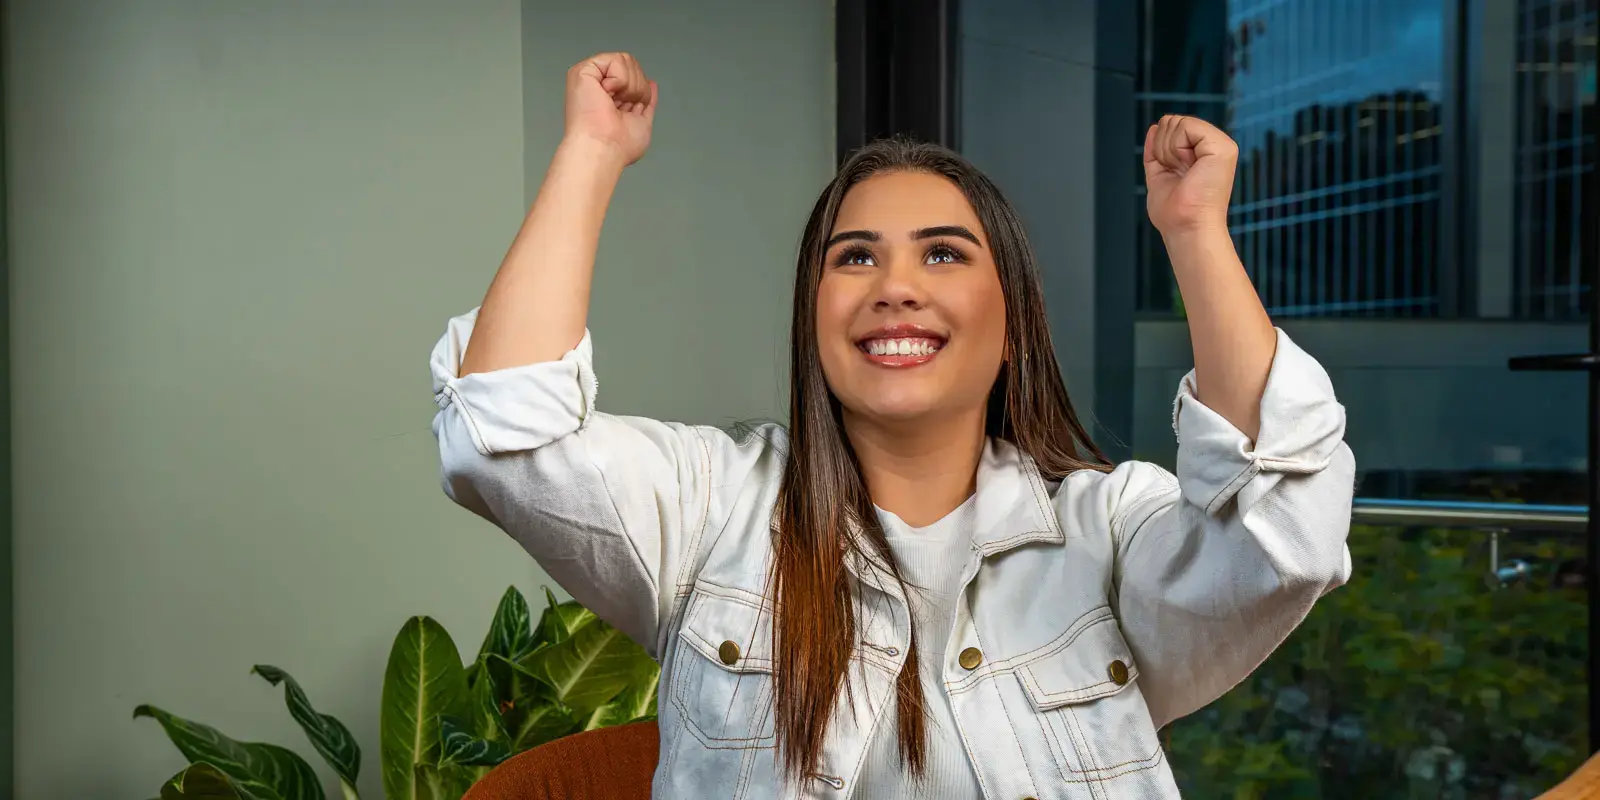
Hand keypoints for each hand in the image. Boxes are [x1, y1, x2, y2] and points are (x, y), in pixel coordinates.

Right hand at [564, 52, 657, 165]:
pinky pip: (614, 60)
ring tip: (614, 103)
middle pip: (632, 66)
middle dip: (637, 88)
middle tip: (623, 108)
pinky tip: (607, 94)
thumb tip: (651, 84)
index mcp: (610, 98)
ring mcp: (591, 77)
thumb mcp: (643, 122)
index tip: (631, 111)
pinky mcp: (583, 71)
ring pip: (625, 60)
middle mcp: (599, 86)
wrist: (604, 148)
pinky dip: (618, 79)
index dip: (641, 93)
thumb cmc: (618, 146)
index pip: (635, 78)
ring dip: (629, 86)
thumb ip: (647, 102)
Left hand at [1143, 115, 1237, 237]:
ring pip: (1176, 122)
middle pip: (1171, 121)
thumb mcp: (1160, 174)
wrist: (1186, 228)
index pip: (1172, 127)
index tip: (1172, 173)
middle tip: (1178, 174)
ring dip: (1168, 152)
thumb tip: (1154, 127)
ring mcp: (1221, 144)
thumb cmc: (1175, 213)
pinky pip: (1185, 126)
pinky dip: (1176, 148)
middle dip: (1163, 149)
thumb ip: (1158, 151)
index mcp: (1202, 153)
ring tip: (1184, 173)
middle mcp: (1214, 145)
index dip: (1160, 149)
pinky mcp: (1222, 147)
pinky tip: (1187, 167)